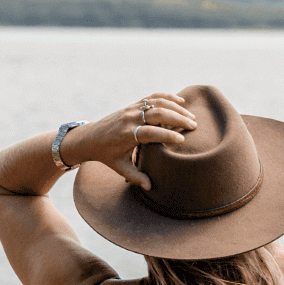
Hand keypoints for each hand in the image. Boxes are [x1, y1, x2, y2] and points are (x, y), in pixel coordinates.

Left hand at [60, 93, 196, 189]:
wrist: (90, 137)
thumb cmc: (106, 155)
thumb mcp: (119, 167)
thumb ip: (135, 177)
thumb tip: (150, 186)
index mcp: (127, 134)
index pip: (150, 132)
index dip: (167, 135)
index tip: (182, 140)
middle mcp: (130, 119)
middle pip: (157, 113)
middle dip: (177, 118)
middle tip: (193, 126)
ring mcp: (132, 109)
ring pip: (157, 103)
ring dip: (176, 107)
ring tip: (191, 117)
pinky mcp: (133, 104)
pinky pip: (152, 97)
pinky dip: (167, 97)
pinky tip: (181, 101)